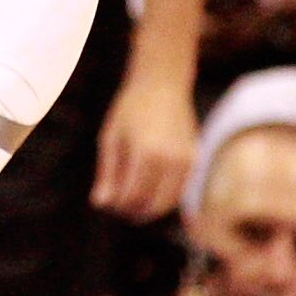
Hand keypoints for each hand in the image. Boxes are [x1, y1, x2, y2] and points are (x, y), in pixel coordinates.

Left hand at [93, 66, 197, 222]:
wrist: (163, 84)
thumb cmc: (130, 109)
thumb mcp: (110, 138)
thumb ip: (107, 173)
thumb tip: (100, 204)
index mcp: (146, 154)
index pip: (132, 196)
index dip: (117, 206)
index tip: (106, 203)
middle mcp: (171, 160)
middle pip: (152, 205)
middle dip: (134, 211)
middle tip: (119, 209)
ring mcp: (187, 161)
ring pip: (169, 202)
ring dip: (150, 208)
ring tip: (132, 204)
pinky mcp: (196, 159)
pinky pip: (180, 190)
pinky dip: (165, 197)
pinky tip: (149, 191)